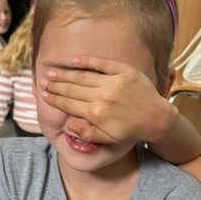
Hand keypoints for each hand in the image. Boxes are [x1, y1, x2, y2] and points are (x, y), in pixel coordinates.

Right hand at [40, 56, 178, 144]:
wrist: (156, 118)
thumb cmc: (130, 130)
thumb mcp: (108, 139)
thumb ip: (87, 133)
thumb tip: (68, 125)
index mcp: (96, 114)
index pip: (69, 104)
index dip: (55, 99)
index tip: (44, 95)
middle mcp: (102, 97)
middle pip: (72, 89)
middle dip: (56, 86)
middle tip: (44, 82)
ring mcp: (113, 82)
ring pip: (83, 77)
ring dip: (65, 74)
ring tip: (53, 72)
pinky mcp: (124, 72)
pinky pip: (102, 63)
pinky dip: (87, 61)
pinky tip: (74, 60)